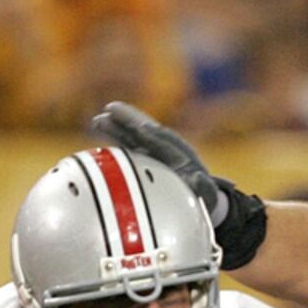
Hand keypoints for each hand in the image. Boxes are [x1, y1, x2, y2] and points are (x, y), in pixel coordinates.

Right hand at [91, 101, 229, 225]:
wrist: (200, 197)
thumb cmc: (203, 199)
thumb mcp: (208, 196)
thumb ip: (205, 188)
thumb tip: (198, 177)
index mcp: (183, 156)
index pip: (166, 142)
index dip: (154, 136)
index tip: (141, 128)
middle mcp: (168, 149)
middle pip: (147, 131)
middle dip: (131, 120)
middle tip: (111, 108)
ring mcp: (155, 151)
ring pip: (135, 135)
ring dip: (119, 125)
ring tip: (99, 119)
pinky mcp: (145, 155)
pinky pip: (129, 143)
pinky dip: (116, 134)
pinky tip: (101, 125)